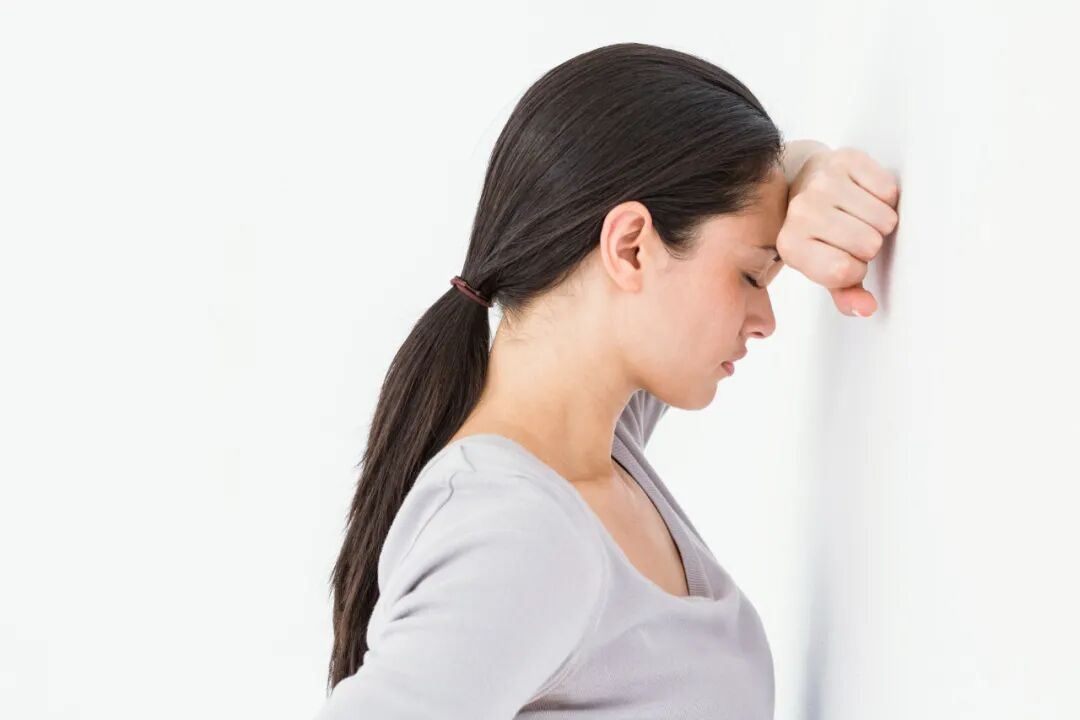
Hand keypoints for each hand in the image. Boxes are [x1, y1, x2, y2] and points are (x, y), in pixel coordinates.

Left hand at [777, 146, 898, 316]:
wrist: (802, 182)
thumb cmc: (818, 232)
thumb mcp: (824, 268)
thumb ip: (845, 294)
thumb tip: (866, 308)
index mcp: (791, 246)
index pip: (845, 272)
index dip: (856, 269)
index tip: (845, 258)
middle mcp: (802, 212)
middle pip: (869, 244)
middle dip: (869, 245)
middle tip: (853, 234)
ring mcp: (822, 183)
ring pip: (883, 219)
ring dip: (879, 222)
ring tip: (859, 216)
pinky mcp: (845, 159)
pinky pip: (889, 190)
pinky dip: (885, 197)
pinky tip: (864, 196)